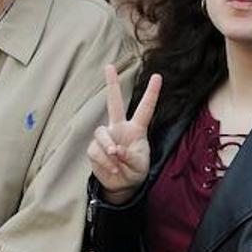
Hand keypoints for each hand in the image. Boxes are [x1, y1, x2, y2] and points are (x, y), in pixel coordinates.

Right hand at [89, 67, 160, 203]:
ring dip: (108, 146)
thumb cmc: (135, 170)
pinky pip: (96, 150)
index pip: (145, 108)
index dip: (151, 93)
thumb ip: (129, 156)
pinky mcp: (94, 148)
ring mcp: (106, 137)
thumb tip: (114, 149)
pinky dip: (104, 161)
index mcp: (136, 129)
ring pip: (101, 133)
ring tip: (116, 158)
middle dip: (111, 84)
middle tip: (109, 66)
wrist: (121, 185)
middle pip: (114, 103)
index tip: (157, 76)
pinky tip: (113, 168)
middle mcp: (119, 128)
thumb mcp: (139, 165)